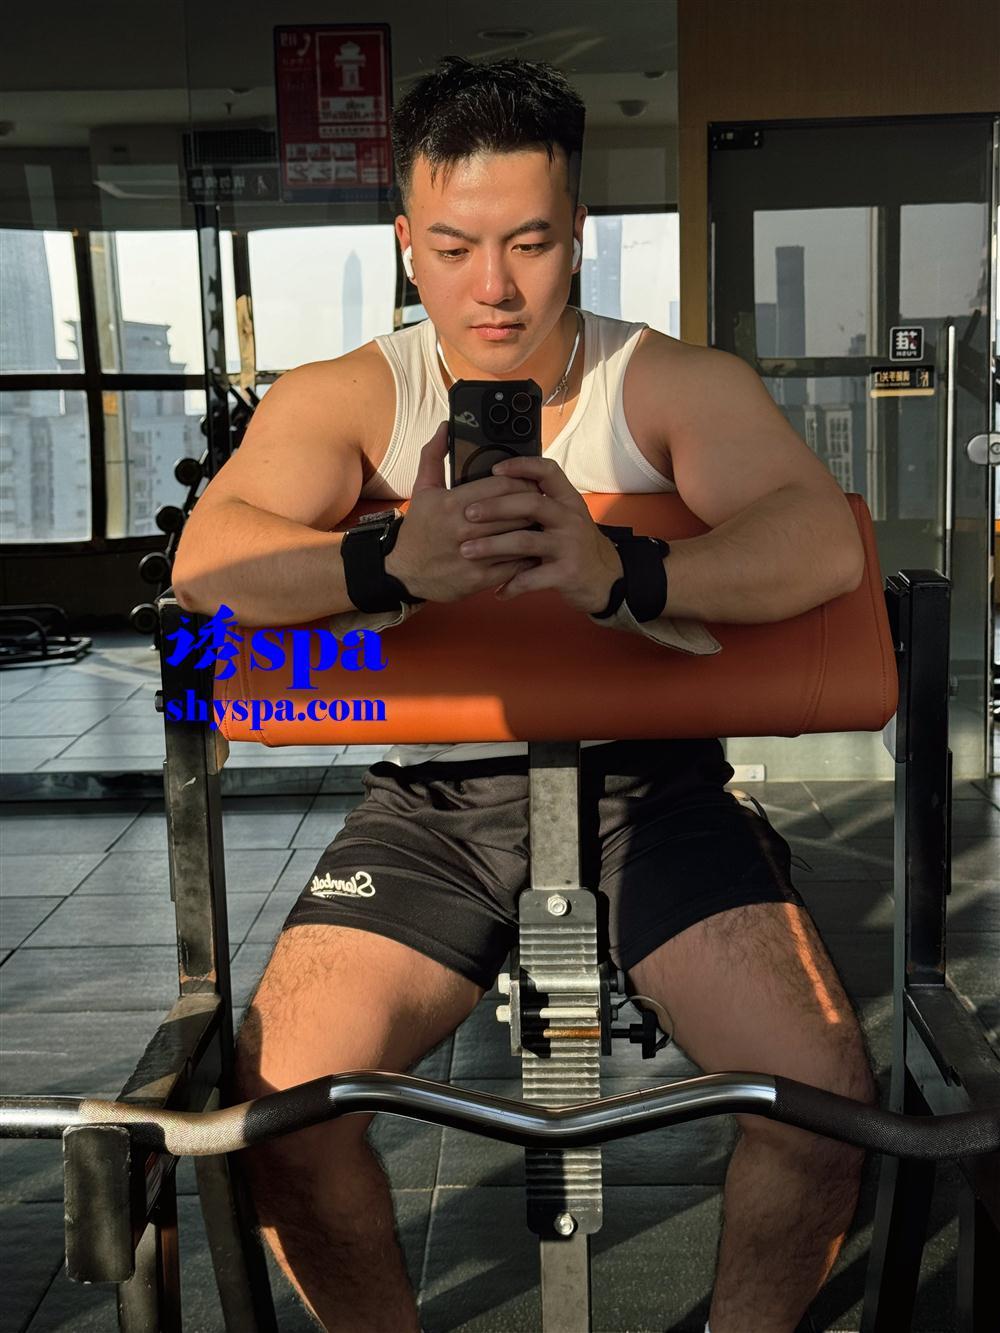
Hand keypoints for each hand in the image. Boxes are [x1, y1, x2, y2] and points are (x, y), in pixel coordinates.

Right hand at [384, 423, 545, 602]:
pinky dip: (528, 556)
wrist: (403, 572)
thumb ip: (434, 456)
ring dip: (534, 530)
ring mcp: (473, 555)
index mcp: (452, 503)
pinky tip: (534, 549)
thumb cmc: (418, 529)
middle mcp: (463, 528)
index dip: (523, 481)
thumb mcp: (423, 490)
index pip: (501, 486)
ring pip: (518, 537)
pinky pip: (514, 565)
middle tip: (544, 502)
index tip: (532, 482)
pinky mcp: (479, 578)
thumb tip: (446, 427)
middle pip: (515, 511)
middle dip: (533, 505)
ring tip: (544, 524)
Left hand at [457, 456, 623, 614]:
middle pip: (531, 504)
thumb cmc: (575, 545)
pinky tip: (497, 590)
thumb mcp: (565, 517)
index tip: (495, 469)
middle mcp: (570, 519)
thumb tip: (498, 487)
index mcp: (567, 500)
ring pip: (525, 541)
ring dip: (493, 546)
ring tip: (468, 551)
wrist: (606, 579)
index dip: (522, 466)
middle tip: (468, 513)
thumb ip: (540, 503)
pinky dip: (512, 585)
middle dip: (496, 507)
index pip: (548, 471)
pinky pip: (532, 578)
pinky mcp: (567, 573)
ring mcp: (569, 546)